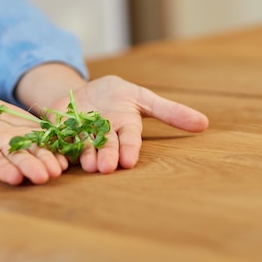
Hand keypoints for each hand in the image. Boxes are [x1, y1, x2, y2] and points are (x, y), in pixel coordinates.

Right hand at [0, 93, 68, 185]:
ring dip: (48, 161)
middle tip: (44, 177)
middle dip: (31, 169)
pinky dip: (57, 148)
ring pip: (36, 153)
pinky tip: (69, 154)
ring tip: (59, 169)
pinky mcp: (34, 133)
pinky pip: (47, 141)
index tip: (13, 178)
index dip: (2, 170)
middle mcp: (3, 151)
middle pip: (19, 161)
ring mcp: (20, 143)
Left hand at [49, 75, 208, 174]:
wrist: (80, 93)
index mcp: (123, 127)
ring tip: (88, 165)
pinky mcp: (60, 133)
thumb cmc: (114, 96)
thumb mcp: (140, 97)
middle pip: (105, 146)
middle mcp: (103, 135)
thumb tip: (204, 124)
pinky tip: (56, 155)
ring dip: (85, 156)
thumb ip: (168, 111)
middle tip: (106, 168)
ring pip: (83, 147)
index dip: (129, 149)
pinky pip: (58, 140)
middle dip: (107, 156)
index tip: (129, 160)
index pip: (129, 139)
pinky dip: (57, 147)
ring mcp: (81, 135)